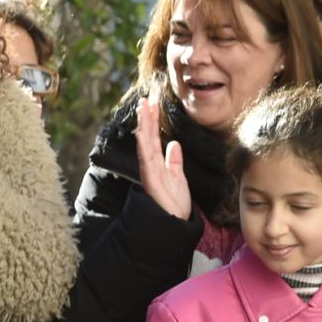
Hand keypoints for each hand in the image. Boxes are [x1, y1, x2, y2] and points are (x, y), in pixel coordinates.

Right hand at [134, 97, 191, 220]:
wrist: (174, 222)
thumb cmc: (175, 203)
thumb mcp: (178, 177)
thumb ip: (174, 161)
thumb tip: (174, 144)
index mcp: (157, 164)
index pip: (153, 138)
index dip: (153, 122)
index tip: (153, 105)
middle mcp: (150, 165)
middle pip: (147, 137)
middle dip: (146, 118)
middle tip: (146, 99)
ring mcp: (149, 171)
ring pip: (145, 143)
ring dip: (144, 125)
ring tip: (144, 108)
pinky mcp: (151, 178)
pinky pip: (146, 156)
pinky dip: (144, 143)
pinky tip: (143, 130)